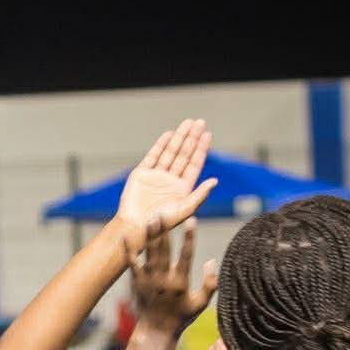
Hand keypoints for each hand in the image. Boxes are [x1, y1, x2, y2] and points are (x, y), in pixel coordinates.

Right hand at [116, 121, 214, 243]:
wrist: (135, 227)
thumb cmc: (160, 224)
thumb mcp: (184, 210)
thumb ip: (200, 195)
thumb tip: (215, 181)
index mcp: (182, 189)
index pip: (194, 164)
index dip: (201, 149)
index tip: (207, 134)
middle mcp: (170, 181)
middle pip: (184, 155)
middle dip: (192, 138)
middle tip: (200, 122)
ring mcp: (156, 176)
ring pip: (170, 153)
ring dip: (179, 138)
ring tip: (188, 123)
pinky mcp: (141, 174)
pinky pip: (153, 156)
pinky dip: (160, 145)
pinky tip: (169, 134)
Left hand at [125, 221, 217, 339]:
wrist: (156, 331)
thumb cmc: (181, 317)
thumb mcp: (200, 304)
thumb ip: (210, 284)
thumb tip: (211, 261)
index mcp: (180, 284)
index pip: (186, 256)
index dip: (189, 237)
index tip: (192, 220)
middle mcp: (163, 281)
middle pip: (163, 251)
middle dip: (164, 231)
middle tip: (163, 212)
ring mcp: (148, 281)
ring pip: (149, 254)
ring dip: (149, 235)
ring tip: (150, 217)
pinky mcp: (136, 283)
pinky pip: (132, 263)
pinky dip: (129, 249)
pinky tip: (127, 234)